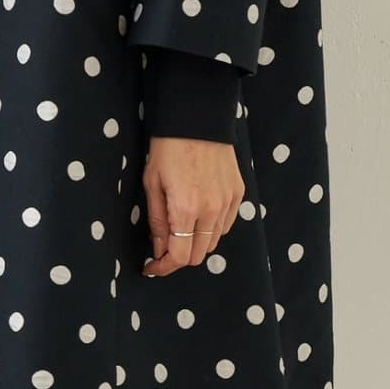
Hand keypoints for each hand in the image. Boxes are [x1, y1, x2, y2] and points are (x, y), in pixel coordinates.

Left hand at [141, 136, 244, 275]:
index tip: (152, 267)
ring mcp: (228, 203)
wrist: (197, 121)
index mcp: (186, 209)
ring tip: (179, 229)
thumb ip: (157, 221)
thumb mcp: (152, 185)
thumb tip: (158, 250)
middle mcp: (212, 211)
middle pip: (199, 255)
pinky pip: (225, 225)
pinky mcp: (238, 194)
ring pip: (213, 242)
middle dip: (179, 257)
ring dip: (195, 243)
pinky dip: (211, 229)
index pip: (180, 257)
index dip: (164, 267)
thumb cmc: (168, 149)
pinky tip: (198, 217)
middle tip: (162, 248)